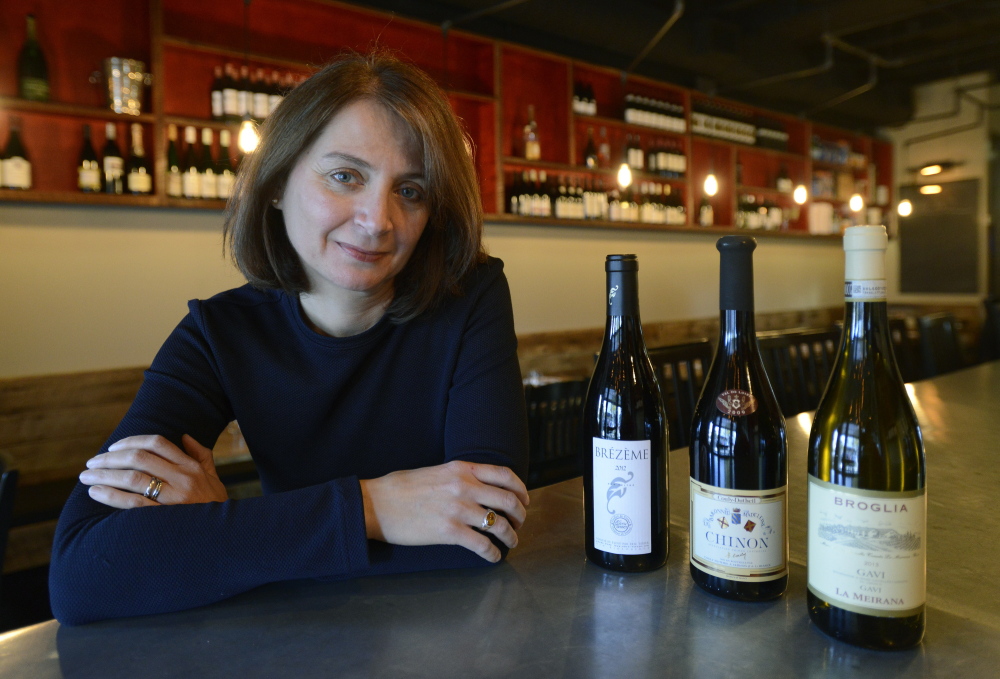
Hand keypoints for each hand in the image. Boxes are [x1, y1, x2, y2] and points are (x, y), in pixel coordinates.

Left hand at [79, 434, 228, 508]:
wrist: (225, 537)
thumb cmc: (215, 507)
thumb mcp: (214, 479)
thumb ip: (202, 456)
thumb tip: (185, 437)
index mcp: (192, 467)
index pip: (158, 443)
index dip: (131, 441)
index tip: (113, 447)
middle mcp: (183, 478)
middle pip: (139, 458)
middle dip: (110, 458)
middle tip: (91, 462)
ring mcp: (173, 498)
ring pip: (132, 478)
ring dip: (105, 474)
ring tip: (86, 476)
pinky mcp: (163, 518)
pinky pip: (133, 503)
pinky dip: (110, 495)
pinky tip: (95, 492)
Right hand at [359, 461, 528, 562]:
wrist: (375, 504)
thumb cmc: (400, 488)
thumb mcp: (435, 472)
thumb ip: (459, 477)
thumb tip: (479, 489)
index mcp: (461, 468)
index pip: (505, 475)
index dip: (521, 490)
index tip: (524, 501)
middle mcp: (464, 486)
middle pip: (508, 500)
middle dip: (520, 515)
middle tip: (519, 524)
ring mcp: (458, 509)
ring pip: (499, 524)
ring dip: (511, 536)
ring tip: (511, 543)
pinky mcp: (449, 532)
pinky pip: (482, 545)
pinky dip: (492, 553)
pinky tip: (493, 557)